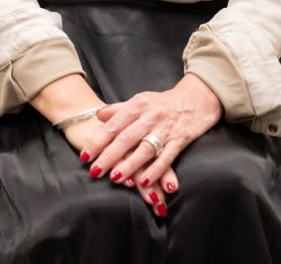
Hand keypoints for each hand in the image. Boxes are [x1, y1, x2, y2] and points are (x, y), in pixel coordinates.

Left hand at [78, 74, 222, 216]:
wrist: (195, 100)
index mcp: (137, 105)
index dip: (98, 140)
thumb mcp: (140, 101)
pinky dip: (155, 170)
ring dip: (130, 165)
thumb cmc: (163, 103)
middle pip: (126, 138)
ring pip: (144, 149)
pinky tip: (144, 182)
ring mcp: (165, 128)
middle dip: (109, 156)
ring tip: (115, 178)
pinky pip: (166, 157)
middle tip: (95, 171)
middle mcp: (150, 116)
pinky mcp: (179, 140)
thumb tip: (98, 115)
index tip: (85, 155)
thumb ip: (119, 109)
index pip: (114, 125)